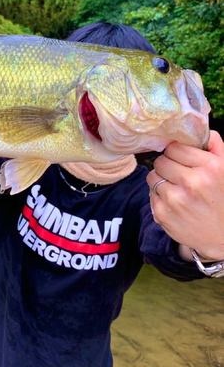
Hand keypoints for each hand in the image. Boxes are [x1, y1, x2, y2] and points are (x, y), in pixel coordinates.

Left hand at [147, 130, 223, 261]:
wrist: (223, 237)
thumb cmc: (222, 198)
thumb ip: (214, 145)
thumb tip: (197, 129)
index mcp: (210, 168)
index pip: (174, 147)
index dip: (176, 153)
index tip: (182, 160)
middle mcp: (192, 183)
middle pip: (160, 161)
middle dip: (167, 166)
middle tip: (178, 175)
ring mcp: (175, 200)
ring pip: (152, 177)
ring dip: (161, 180)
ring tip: (177, 189)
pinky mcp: (162, 215)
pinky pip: (150, 194)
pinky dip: (159, 196)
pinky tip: (174, 202)